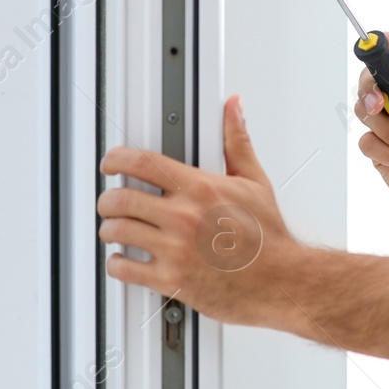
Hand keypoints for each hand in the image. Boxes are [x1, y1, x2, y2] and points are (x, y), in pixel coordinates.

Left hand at [97, 95, 302, 326]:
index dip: (116, 159)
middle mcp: (183, 217)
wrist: (280, 280)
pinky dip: (117, 263)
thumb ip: (236, 142)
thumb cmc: (268, 237)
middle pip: (120, 199)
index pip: (142, 163)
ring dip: (110, 229)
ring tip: (115, 229)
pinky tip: (124, 260)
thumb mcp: (254, 182)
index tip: (111, 163)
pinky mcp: (172, 280)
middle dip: (108, 200)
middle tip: (110, 202)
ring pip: (117, 232)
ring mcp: (175, 249)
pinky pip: (125, 269)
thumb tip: (233, 109)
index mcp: (200, 188)